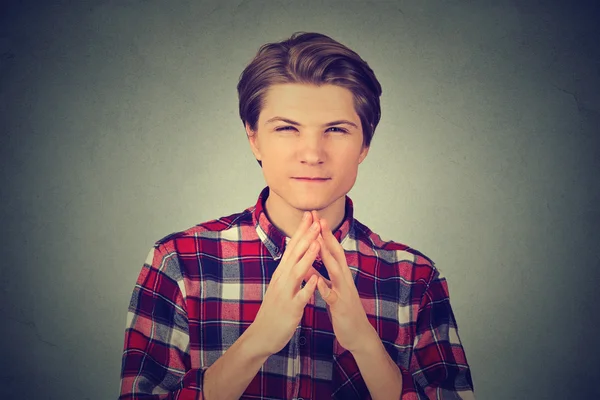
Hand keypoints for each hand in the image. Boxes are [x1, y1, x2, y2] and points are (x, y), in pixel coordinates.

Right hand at [248, 211, 320, 356]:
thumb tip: (295, 254)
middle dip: (306, 237)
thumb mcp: (280, 285)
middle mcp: (282, 279)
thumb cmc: (274, 310)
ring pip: (297, 272)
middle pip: (294, 254)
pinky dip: (308, 287)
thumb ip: (288, 270)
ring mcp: (285, 293)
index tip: (310, 215)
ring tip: (318, 242)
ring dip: (307, 257)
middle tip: (316, 220)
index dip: (301, 231)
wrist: (261, 335)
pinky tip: (316, 279)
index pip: (292, 247)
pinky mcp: (290, 309)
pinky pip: (300, 297)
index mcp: (281, 273)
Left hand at [312, 211, 375, 353]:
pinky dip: (325, 288)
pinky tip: (317, 282)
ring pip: (336, 271)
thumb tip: (308, 263)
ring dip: (327, 256)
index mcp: (339, 274)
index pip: (330, 249)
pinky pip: (332, 296)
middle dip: (327, 236)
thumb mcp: (331, 289)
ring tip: (319, 242)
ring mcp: (344, 292)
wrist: (357, 334)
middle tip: (320, 218)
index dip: (322, 233)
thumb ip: (321, 275)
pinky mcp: (341, 307)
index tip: (314, 217)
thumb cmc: (342, 310)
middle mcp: (344, 279)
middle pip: (336, 254)